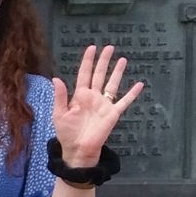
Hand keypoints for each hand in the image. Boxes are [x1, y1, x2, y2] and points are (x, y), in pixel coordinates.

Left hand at [51, 43, 143, 165]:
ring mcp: (104, 104)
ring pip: (113, 84)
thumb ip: (60, 96)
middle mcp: (93, 97)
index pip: (84, 74)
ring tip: (123, 59)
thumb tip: (56, 78)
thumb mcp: (59, 114)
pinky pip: (124, 101)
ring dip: (117, 72)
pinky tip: (139, 84)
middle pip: (100, 75)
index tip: (92, 48)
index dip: (87, 61)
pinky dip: (132, 93)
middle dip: (104, 61)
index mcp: (79, 95)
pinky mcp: (113, 113)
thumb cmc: (66, 133)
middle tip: (109, 47)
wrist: (78, 150)